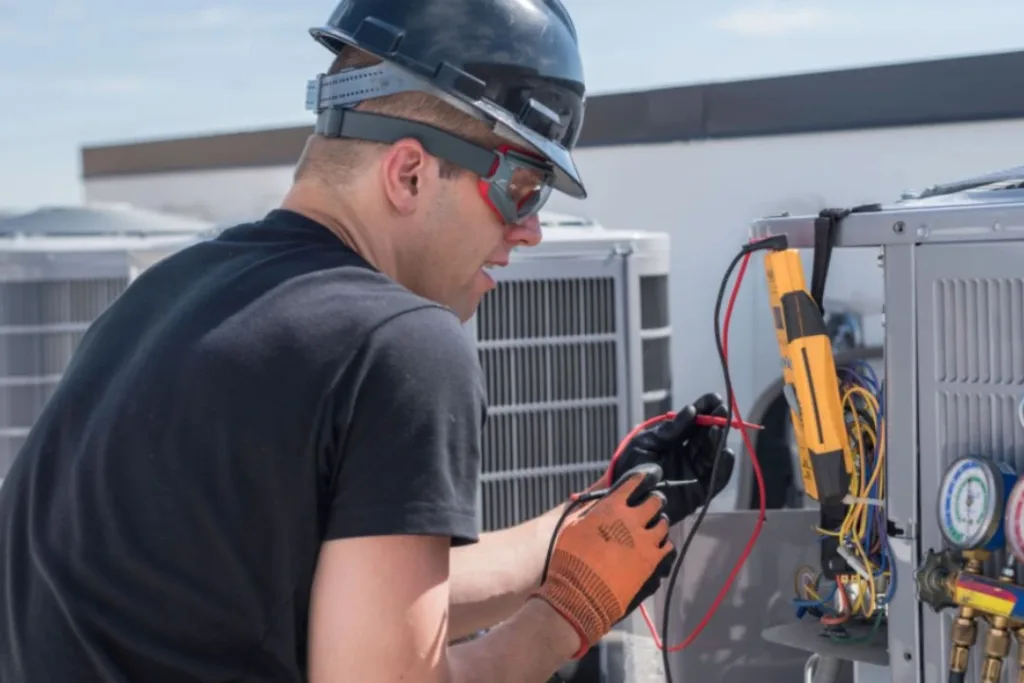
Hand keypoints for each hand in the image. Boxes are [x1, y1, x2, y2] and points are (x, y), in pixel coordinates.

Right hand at [532, 464, 675, 658]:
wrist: (581, 594)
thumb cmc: (570, 559)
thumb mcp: (574, 526)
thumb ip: (591, 511)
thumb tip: (600, 503)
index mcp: (612, 507)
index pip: (634, 483)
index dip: (640, 479)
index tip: (643, 478)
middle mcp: (633, 519)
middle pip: (655, 501)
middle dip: (654, 500)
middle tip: (651, 504)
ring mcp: (645, 540)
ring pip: (663, 523)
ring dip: (658, 522)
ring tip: (653, 526)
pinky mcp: (652, 561)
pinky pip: (666, 546)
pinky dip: (662, 544)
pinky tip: (656, 546)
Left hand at [600, 393, 735, 525]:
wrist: (625, 499)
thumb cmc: (630, 469)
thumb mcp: (645, 443)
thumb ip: (668, 430)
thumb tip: (691, 411)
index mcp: (673, 440)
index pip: (693, 422)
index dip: (705, 410)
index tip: (714, 398)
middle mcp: (686, 454)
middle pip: (706, 436)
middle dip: (715, 421)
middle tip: (721, 410)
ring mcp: (694, 472)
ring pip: (712, 454)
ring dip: (717, 440)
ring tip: (717, 428)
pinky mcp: (699, 492)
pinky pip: (717, 478)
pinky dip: (724, 466)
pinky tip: (726, 452)